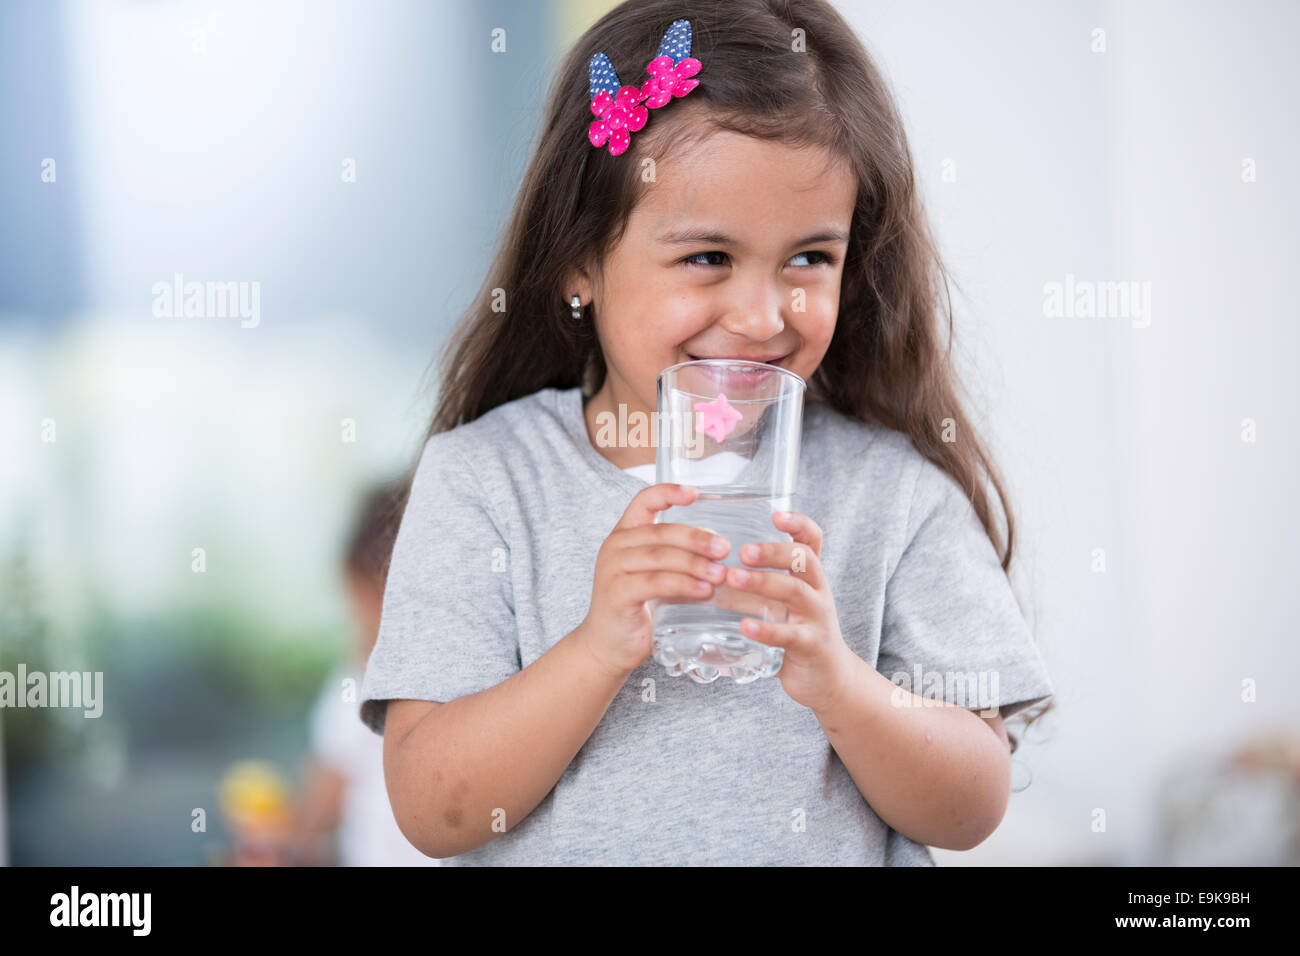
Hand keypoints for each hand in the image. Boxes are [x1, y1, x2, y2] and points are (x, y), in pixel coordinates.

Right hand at [577, 483, 731, 678]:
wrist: (608, 646)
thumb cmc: (639, 608)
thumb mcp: (659, 576)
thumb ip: (682, 561)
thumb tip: (722, 550)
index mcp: (625, 534)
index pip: (644, 501)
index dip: (669, 492)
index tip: (696, 493)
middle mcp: (615, 546)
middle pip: (662, 531)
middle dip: (697, 539)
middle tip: (724, 548)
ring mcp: (613, 569)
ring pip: (661, 556)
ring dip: (695, 564)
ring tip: (721, 574)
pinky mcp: (617, 593)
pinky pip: (656, 582)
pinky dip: (683, 585)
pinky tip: (704, 590)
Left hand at [725, 511, 855, 712]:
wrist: (827, 677)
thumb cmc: (796, 631)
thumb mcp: (785, 601)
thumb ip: (759, 581)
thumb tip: (708, 562)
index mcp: (810, 576)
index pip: (812, 540)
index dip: (798, 524)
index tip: (776, 514)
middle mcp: (818, 591)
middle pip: (804, 559)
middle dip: (773, 551)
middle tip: (742, 550)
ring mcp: (817, 618)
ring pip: (795, 592)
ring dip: (763, 582)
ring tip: (732, 578)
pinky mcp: (811, 645)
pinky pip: (790, 634)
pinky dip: (767, 630)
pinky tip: (744, 626)